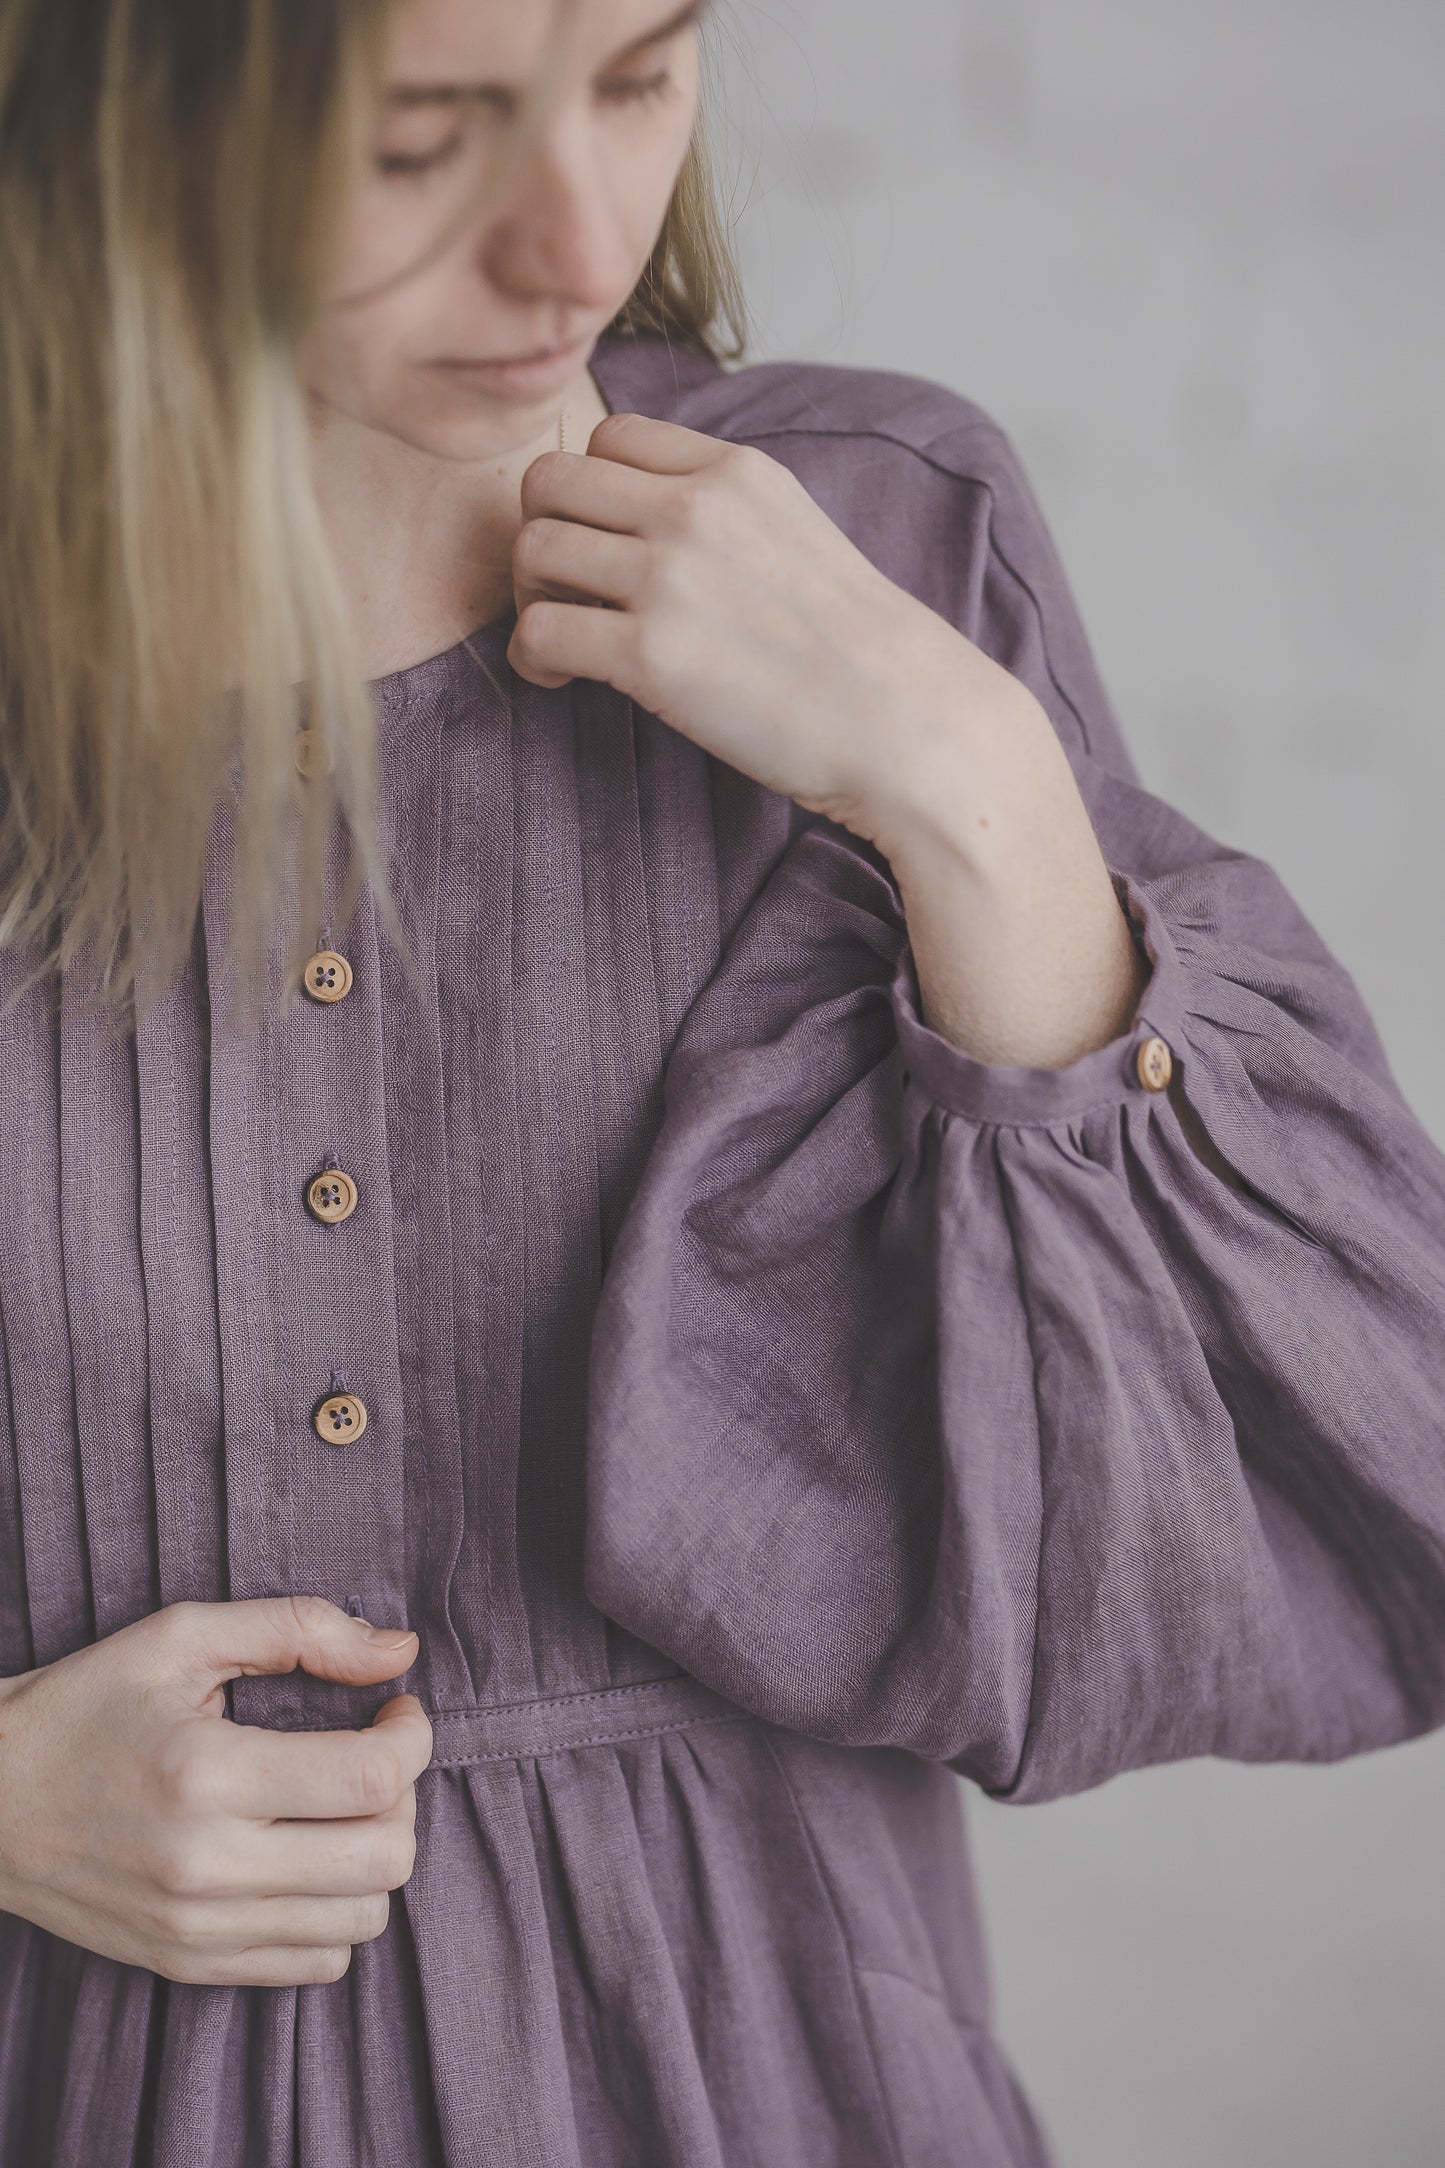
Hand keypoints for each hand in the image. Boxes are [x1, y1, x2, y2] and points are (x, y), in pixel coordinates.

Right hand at [0, 1597, 431, 1986]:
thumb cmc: (88, 1706)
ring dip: (376, 1857)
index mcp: (207, 1773)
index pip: (372, 1779)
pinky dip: (337, 1913)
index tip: (397, 1710)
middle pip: (384, 1858)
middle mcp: (208, 1866)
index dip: (413, 1737)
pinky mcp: (189, 1965)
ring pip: (363, 1920)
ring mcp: (199, 1929)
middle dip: (404, 1797)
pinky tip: (307, 1859)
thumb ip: (299, 1629)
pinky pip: (318, 1966)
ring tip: (340, 1809)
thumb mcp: (182, 1636)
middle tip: (372, 1757)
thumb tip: (402, 1651)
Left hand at [507, 412, 1022, 848]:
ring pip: (531, 549)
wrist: (908, 725)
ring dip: (529, 598)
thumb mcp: (800, 538)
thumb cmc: (860, 655)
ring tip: (563, 641)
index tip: (606, 545)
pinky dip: (533, 660)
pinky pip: (537, 634)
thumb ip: (728, 516)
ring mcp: (670, 579)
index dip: (591, 491)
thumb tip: (656, 529)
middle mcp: (695, 509)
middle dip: (542, 534)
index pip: (612, 435)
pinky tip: (562, 682)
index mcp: (735, 472)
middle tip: (564, 592)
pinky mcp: (650, 656)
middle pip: (550, 480)